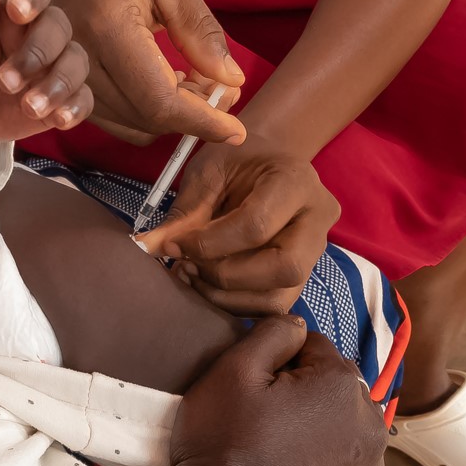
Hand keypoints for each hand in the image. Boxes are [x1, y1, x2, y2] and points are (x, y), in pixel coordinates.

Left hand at [0, 0, 93, 141]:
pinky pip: (83, 99)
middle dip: (37, 53)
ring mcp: (57, 66)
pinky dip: (75, 109)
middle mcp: (44, 34)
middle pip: (60, 28)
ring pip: (76, 64)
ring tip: (28, 107)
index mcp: (18, 11)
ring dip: (57, 85)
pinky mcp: (64, 98)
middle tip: (5, 82)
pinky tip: (58, 120)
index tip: (17, 12)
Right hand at [40, 0, 245, 143]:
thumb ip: (199, 29)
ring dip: (176, 115)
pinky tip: (166, 85)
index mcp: (108, 27)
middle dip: (197, 115)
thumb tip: (230, 79)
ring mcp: (71, 84)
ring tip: (195, 80)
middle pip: (151, 118)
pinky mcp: (71, 95)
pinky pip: (121, 125)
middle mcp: (83, 63)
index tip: (236, 130)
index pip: (159, 98)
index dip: (201, 120)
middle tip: (223, 88)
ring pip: (138, 127)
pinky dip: (153, 117)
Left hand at [135, 136, 339, 314]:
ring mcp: (317, 252)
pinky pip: (272, 306)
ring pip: (279, 297)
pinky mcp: (304, 276)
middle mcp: (317, 219)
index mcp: (296, 181)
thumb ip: (185, 214)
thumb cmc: (238, 160)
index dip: (208, 244)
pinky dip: (235, 304)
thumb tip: (148, 248)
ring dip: (227, 298)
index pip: (255, 226)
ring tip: (194, 277)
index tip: (175, 245)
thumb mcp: (208, 173)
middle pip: (283, 269)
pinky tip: (209, 285)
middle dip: (226, 276)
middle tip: (189, 266)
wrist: (269, 159)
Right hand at [168, 316, 385, 465]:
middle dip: (308, 395)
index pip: (314, 349)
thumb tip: (299, 326)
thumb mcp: (232, 368)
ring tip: (280, 450)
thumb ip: (274, 332)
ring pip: (347, 429)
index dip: (280, 363)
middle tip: (266, 421)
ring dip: (323, 430)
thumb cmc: (222, 442)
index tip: (257, 389)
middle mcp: (372, 426)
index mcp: (343, 385)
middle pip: (336, 389)